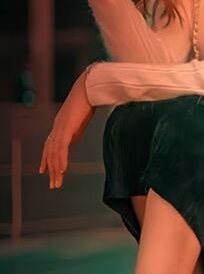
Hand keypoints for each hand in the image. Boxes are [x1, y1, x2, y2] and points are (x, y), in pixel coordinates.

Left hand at [40, 71, 94, 188]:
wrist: (89, 88)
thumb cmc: (88, 98)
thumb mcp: (83, 116)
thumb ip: (77, 127)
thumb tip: (76, 134)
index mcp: (61, 126)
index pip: (50, 146)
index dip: (47, 160)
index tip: (45, 171)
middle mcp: (57, 128)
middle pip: (50, 153)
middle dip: (51, 170)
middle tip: (53, 184)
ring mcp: (60, 128)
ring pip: (54, 154)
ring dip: (55, 170)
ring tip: (57, 183)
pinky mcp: (65, 129)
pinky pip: (61, 148)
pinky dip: (61, 160)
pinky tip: (62, 170)